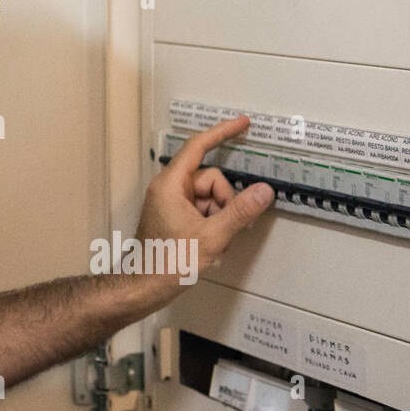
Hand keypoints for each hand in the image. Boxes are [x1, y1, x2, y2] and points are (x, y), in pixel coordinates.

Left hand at [135, 115, 274, 293]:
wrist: (145, 287)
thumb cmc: (170, 262)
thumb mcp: (212, 237)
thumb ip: (240, 212)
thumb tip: (264, 190)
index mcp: (171, 184)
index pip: (198, 147)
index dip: (222, 132)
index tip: (243, 123)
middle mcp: (169, 188)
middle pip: (211, 179)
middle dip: (225, 202)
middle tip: (226, 231)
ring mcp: (171, 203)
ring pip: (210, 198)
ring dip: (220, 218)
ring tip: (215, 244)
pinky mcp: (174, 217)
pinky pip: (203, 211)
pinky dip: (213, 225)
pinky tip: (210, 247)